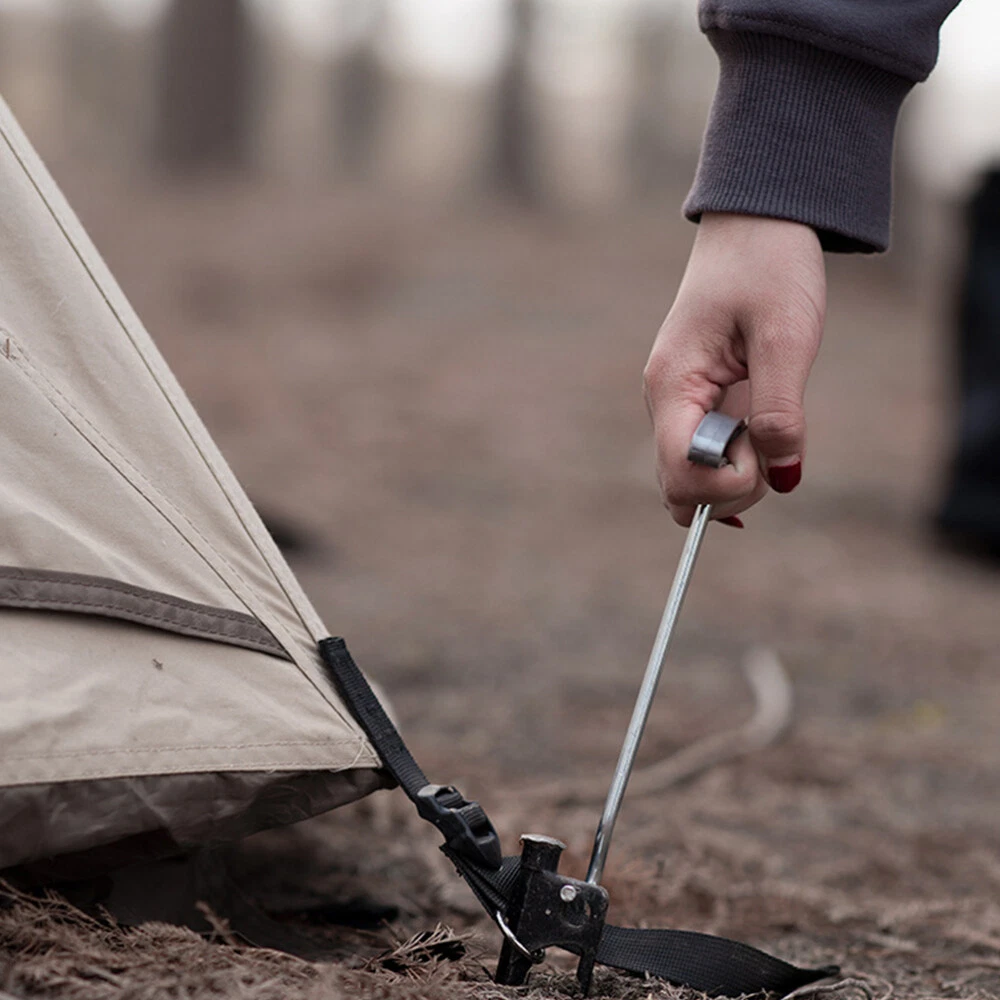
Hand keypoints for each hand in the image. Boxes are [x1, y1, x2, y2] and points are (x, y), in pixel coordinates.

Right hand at [643, 213, 825, 525]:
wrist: (757, 221)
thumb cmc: (769, 267)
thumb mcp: (785, 337)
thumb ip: (781, 412)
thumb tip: (782, 479)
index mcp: (673, 385)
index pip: (680, 473)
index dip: (727, 483)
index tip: (769, 452)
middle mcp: (666, 403)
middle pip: (679, 490)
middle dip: (731, 489)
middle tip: (776, 444)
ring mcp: (680, 406)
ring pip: (693, 479)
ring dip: (736, 479)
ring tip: (774, 433)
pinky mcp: (699, 403)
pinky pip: (706, 458)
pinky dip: (735, 467)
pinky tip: (763, 453)